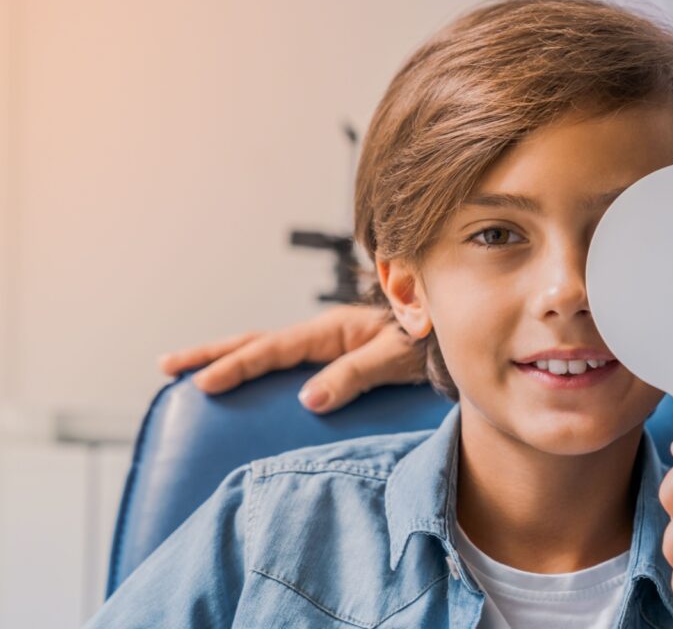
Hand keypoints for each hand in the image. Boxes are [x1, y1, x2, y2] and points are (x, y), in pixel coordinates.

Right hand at [158, 305, 426, 412]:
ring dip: (228, 359)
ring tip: (190, 373)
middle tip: (167, 367)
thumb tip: (308, 400)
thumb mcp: (394, 357)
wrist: (450, 329)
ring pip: (265, 351)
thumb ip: (354, 376)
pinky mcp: (333, 360)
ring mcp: (325, 347)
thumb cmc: (427, 339)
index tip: (203, 384)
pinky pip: (285, 365)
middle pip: (255, 343)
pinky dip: (256, 371)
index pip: (272, 350)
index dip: (236, 367)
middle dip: (211, 354)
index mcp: (330, 330)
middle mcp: (321, 336)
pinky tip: (247, 388)